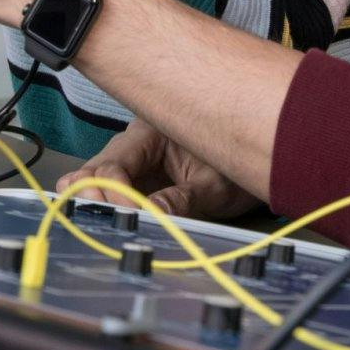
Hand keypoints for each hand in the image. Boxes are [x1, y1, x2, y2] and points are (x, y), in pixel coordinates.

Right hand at [55, 119, 258, 218]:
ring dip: (95, 199)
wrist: (259, 162)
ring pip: (99, 178)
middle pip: (99, 167)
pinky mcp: (138, 181)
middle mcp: (136, 143)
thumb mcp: (215, 186)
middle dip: (93, 193)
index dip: (116, 192)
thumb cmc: (236, 169)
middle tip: (92, 216)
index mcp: (152, 131)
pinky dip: (105, 205)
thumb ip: (183, 200)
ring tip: (90, 218)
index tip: (128, 216)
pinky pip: (112, 191)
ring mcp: (134, 163)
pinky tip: (100, 218)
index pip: (117, 162)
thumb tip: (155, 215)